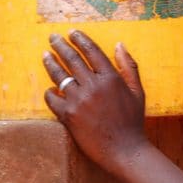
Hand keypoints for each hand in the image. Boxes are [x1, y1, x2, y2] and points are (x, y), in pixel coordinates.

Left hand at [43, 30, 148, 171]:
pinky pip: (53, 99)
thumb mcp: (137, 91)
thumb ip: (129, 66)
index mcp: (111, 77)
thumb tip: (119, 45)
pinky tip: (50, 88)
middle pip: (72, 59)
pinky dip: (50, 92)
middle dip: (60, 45)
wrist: (125, 150)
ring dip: (50, 63)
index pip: (92, 51)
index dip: (80, 39)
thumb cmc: (133, 121)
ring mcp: (79, 100)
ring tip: (45, 55)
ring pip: (60, 76)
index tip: (72, 32)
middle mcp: (93, 86)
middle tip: (52, 37)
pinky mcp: (68, 116)